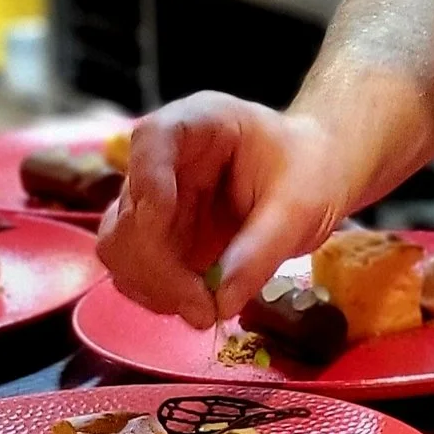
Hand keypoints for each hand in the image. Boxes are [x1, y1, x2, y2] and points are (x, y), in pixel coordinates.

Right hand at [95, 92, 353, 331]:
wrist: (313, 176)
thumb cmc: (309, 171)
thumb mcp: (301, 205)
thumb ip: (261, 249)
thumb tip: (220, 303)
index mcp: (198, 123)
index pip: (151, 141)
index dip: (150, 187)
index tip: (168, 232)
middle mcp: (162, 158)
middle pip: (127, 212)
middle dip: (158, 267)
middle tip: (204, 310)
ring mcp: (152, 199)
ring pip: (120, 247)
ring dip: (154, 288)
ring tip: (206, 310)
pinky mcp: (156, 236)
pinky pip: (134, 271)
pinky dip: (159, 295)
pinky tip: (198, 304)